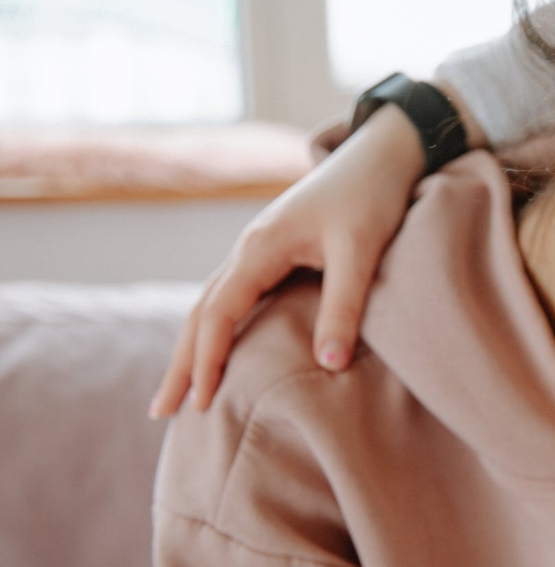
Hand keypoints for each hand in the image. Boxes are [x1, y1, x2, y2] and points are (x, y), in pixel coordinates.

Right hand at [148, 104, 425, 417]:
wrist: (381, 154)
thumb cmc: (372, 197)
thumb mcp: (360, 251)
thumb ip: (344, 306)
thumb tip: (329, 365)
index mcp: (260, 248)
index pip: (218, 314)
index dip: (207, 360)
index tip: (202, 404)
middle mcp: (248, 249)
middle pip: (200, 312)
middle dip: (181, 363)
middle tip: (161, 412)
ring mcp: (258, 250)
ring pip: (211, 304)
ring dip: (192, 348)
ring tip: (180, 392)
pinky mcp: (274, 252)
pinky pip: (232, 296)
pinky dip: (215, 328)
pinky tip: (217, 351)